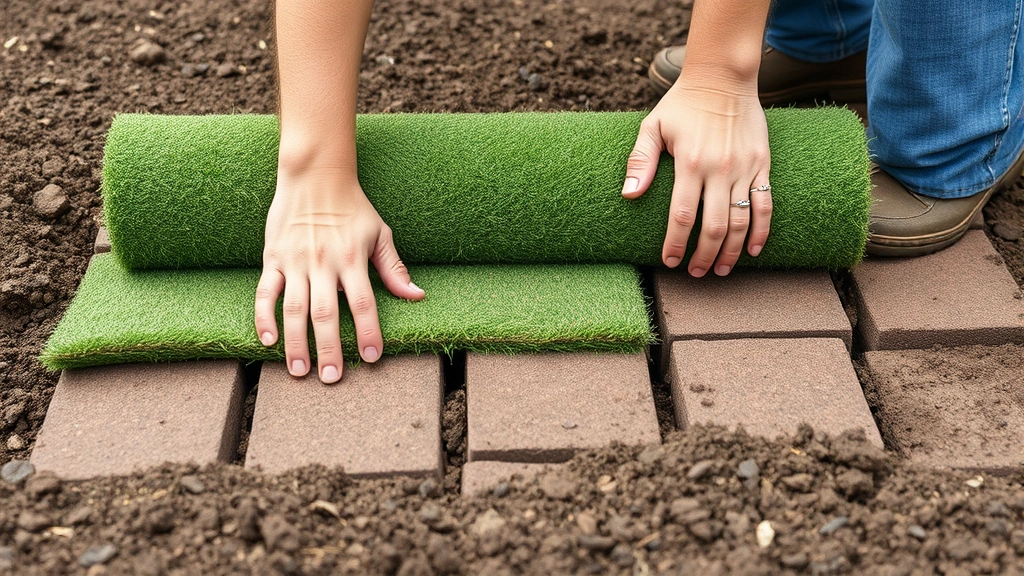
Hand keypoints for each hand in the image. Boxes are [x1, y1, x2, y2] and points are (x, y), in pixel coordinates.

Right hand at [255, 165, 424, 383]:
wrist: (315, 174)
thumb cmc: (353, 206)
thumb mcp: (380, 233)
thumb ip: (395, 268)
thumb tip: (417, 296)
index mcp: (352, 258)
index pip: (363, 303)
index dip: (369, 332)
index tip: (372, 357)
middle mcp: (323, 262)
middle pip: (326, 313)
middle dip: (329, 348)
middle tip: (331, 378)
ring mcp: (295, 261)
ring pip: (293, 309)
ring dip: (296, 342)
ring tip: (300, 371)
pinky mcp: (272, 258)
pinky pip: (264, 292)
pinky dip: (264, 316)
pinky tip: (268, 340)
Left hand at [622, 83, 771, 275]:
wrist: (724, 77)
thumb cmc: (682, 104)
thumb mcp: (653, 126)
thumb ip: (639, 161)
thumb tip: (628, 195)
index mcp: (689, 163)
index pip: (682, 215)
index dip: (676, 244)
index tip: (670, 261)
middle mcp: (720, 169)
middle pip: (714, 226)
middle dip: (703, 256)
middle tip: (696, 273)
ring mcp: (745, 168)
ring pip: (741, 221)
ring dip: (730, 251)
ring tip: (720, 270)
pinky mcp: (762, 164)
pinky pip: (765, 204)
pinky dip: (761, 231)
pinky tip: (752, 251)